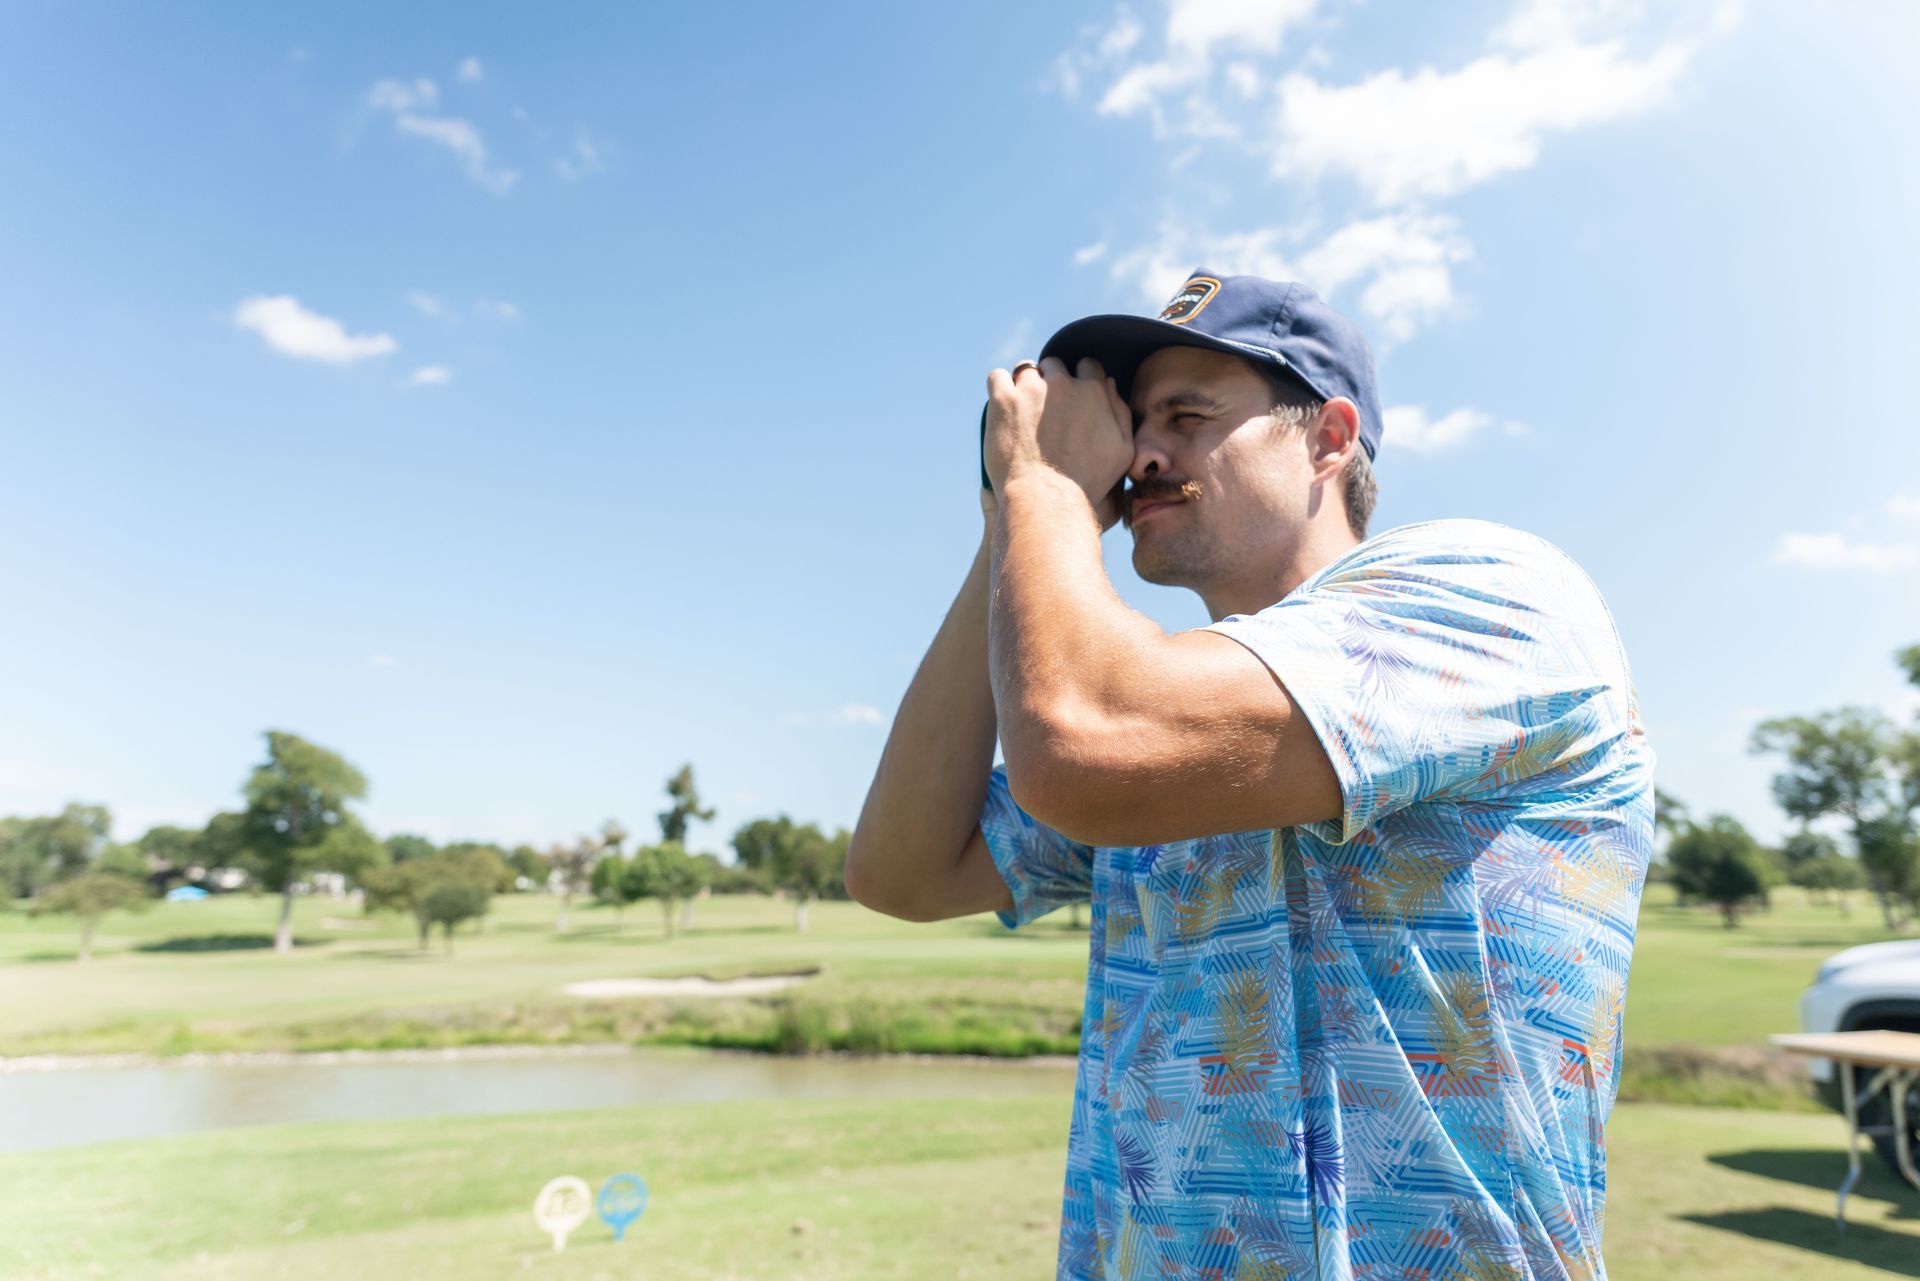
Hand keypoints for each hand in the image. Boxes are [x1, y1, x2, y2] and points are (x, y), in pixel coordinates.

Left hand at [984, 357, 1132, 529]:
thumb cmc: (1088, 482)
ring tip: (1022, 410)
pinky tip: (1002, 406)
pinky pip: (997, 377)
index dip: (1079, 379)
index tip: (1071, 398)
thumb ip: (1120, 412)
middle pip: (1055, 364)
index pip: (1087, 365)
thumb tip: (1109, 383)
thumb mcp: (1123, 451)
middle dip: (1051, 381)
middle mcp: (1063, 384)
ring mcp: (1031, 390)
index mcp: (1093, 392)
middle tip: (1044, 408)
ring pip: (1025, 369)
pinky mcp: (1003, 401)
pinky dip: (999, 388)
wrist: (1047, 499)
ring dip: (1024, 385)